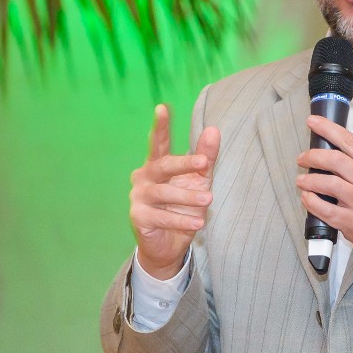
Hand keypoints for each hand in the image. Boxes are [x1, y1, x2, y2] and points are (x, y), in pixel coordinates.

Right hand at [130, 104, 218, 278]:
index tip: (162, 108)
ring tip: (209, 200)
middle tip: (203, 162)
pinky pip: (162, 217)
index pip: (158, 143)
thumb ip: (205, 156)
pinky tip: (198, 223)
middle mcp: (143, 177)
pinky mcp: (139, 217)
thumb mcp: (199, 181)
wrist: (169, 244)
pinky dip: (181, 220)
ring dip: (188, 197)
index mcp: (156, 165)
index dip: (160, 126)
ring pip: (164, 193)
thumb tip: (214, 129)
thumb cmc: (183, 207)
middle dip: (183, 163)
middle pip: (163, 165)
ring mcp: (138, 197)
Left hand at [296, 115, 352, 267]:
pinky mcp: (352, 223)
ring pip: (327, 183)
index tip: (313, 122)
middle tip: (302, 158)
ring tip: (301, 180)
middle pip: (335, 160)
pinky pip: (324, 209)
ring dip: (309, 180)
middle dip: (312, 156)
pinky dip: (310, 201)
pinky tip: (306, 198)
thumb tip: (334, 151)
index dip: (328, 129)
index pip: (350, 142)